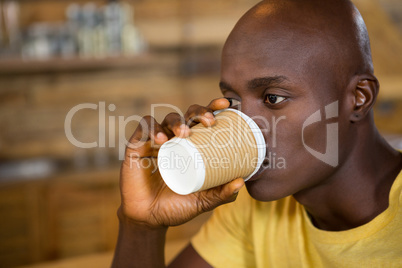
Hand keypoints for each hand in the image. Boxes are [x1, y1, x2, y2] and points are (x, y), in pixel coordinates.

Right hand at [119, 98, 244, 227]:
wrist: (149, 218)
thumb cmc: (177, 206)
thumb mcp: (202, 201)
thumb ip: (221, 194)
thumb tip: (242, 182)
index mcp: (192, 146)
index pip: (202, 121)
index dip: (213, 108)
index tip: (226, 105)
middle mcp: (175, 139)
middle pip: (187, 114)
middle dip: (199, 112)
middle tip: (210, 122)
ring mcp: (156, 141)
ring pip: (167, 119)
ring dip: (177, 122)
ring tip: (183, 134)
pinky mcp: (137, 146)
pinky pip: (144, 128)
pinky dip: (152, 129)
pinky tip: (160, 140)